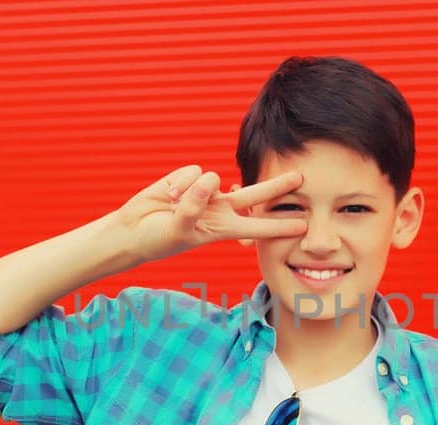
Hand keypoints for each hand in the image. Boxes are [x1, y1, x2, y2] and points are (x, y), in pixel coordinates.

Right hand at [114, 165, 305, 262]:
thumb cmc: (157, 239)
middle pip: (254, 194)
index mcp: (222, 229)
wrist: (133, 229)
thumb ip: (193, 209)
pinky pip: (192, 172)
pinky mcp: (189, 177)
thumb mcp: (178, 232)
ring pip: (212, 179)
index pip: (256, 227)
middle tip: (301, 177)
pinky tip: (167, 195)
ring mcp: (204, 192)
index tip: (304, 226)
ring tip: (173, 206)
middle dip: (277, 185)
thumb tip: (208, 182)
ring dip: (191, 191)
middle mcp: (218, 208)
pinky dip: (178, 183)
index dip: (279, 226)